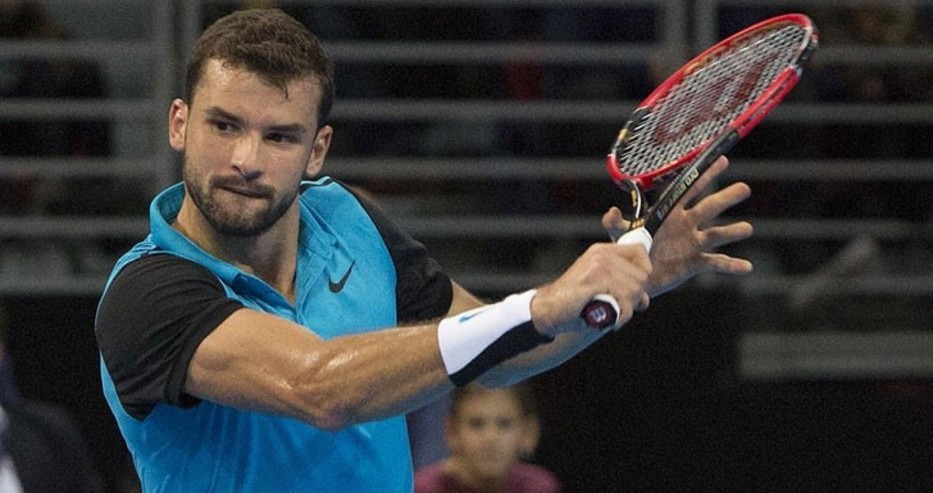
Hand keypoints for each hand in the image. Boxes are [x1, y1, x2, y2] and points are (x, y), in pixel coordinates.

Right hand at [531, 242, 650, 336]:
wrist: (548, 310)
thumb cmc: (574, 303)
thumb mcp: (600, 288)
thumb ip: (622, 288)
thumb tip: (645, 299)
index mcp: (602, 252)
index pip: (639, 251)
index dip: (643, 271)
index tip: (635, 289)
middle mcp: (601, 255)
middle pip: (641, 275)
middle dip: (636, 297)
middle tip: (621, 307)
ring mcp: (597, 266)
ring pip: (635, 289)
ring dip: (628, 308)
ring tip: (612, 314)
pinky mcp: (594, 281)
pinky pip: (623, 300)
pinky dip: (621, 315)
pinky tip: (610, 320)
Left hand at [602, 156, 752, 295]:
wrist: (636, 276)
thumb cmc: (630, 250)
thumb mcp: (621, 236)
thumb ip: (616, 224)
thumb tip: (611, 212)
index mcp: (670, 213)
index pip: (689, 189)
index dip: (704, 175)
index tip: (720, 160)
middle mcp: (686, 225)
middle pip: (709, 207)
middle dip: (726, 197)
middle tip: (744, 188)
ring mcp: (693, 243)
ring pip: (716, 234)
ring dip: (732, 231)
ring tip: (747, 228)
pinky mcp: (695, 263)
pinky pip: (716, 262)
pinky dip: (731, 265)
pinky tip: (746, 266)